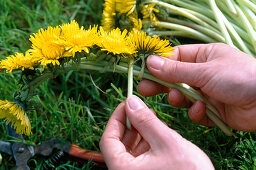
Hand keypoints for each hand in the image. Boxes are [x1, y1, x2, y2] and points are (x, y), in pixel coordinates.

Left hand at [100, 95, 213, 169]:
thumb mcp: (166, 142)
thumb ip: (146, 121)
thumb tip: (131, 102)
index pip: (108, 140)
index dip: (116, 119)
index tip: (127, 104)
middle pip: (119, 144)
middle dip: (130, 124)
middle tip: (142, 109)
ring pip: (131, 150)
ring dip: (140, 132)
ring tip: (152, 119)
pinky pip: (142, 157)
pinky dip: (147, 143)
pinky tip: (158, 133)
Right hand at [138, 43, 255, 130]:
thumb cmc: (240, 77)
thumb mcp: (205, 71)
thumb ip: (176, 70)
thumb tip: (150, 62)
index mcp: (203, 56)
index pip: (174, 58)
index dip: (158, 65)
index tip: (144, 72)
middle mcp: (203, 73)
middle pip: (174, 78)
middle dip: (161, 85)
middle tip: (144, 90)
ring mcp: (207, 92)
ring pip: (183, 97)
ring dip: (181, 100)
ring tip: (181, 100)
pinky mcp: (211, 110)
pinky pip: (195, 112)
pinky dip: (197, 113)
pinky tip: (204, 110)